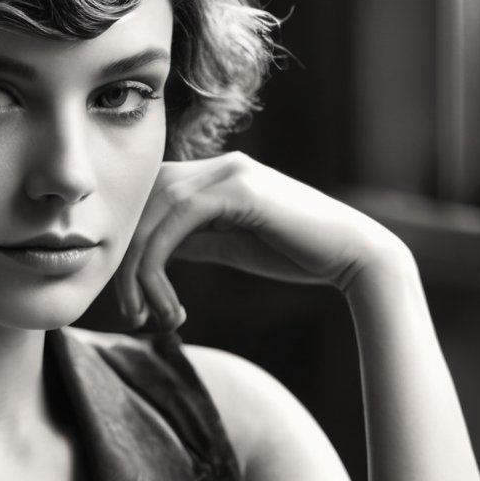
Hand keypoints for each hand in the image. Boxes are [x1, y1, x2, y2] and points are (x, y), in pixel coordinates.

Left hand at [114, 152, 402, 330]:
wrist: (354, 256)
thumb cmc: (297, 254)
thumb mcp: (229, 246)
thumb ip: (191, 239)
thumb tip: (149, 250)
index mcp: (214, 177)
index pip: (150, 199)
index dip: (130, 244)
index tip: (129, 297)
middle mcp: (218, 166)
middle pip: (143, 201)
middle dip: (126, 259)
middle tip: (128, 312)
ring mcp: (229, 171)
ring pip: (155, 210)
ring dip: (139, 268)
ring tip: (144, 314)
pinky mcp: (240, 189)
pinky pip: (179, 218)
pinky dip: (160, 261)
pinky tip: (167, 301)